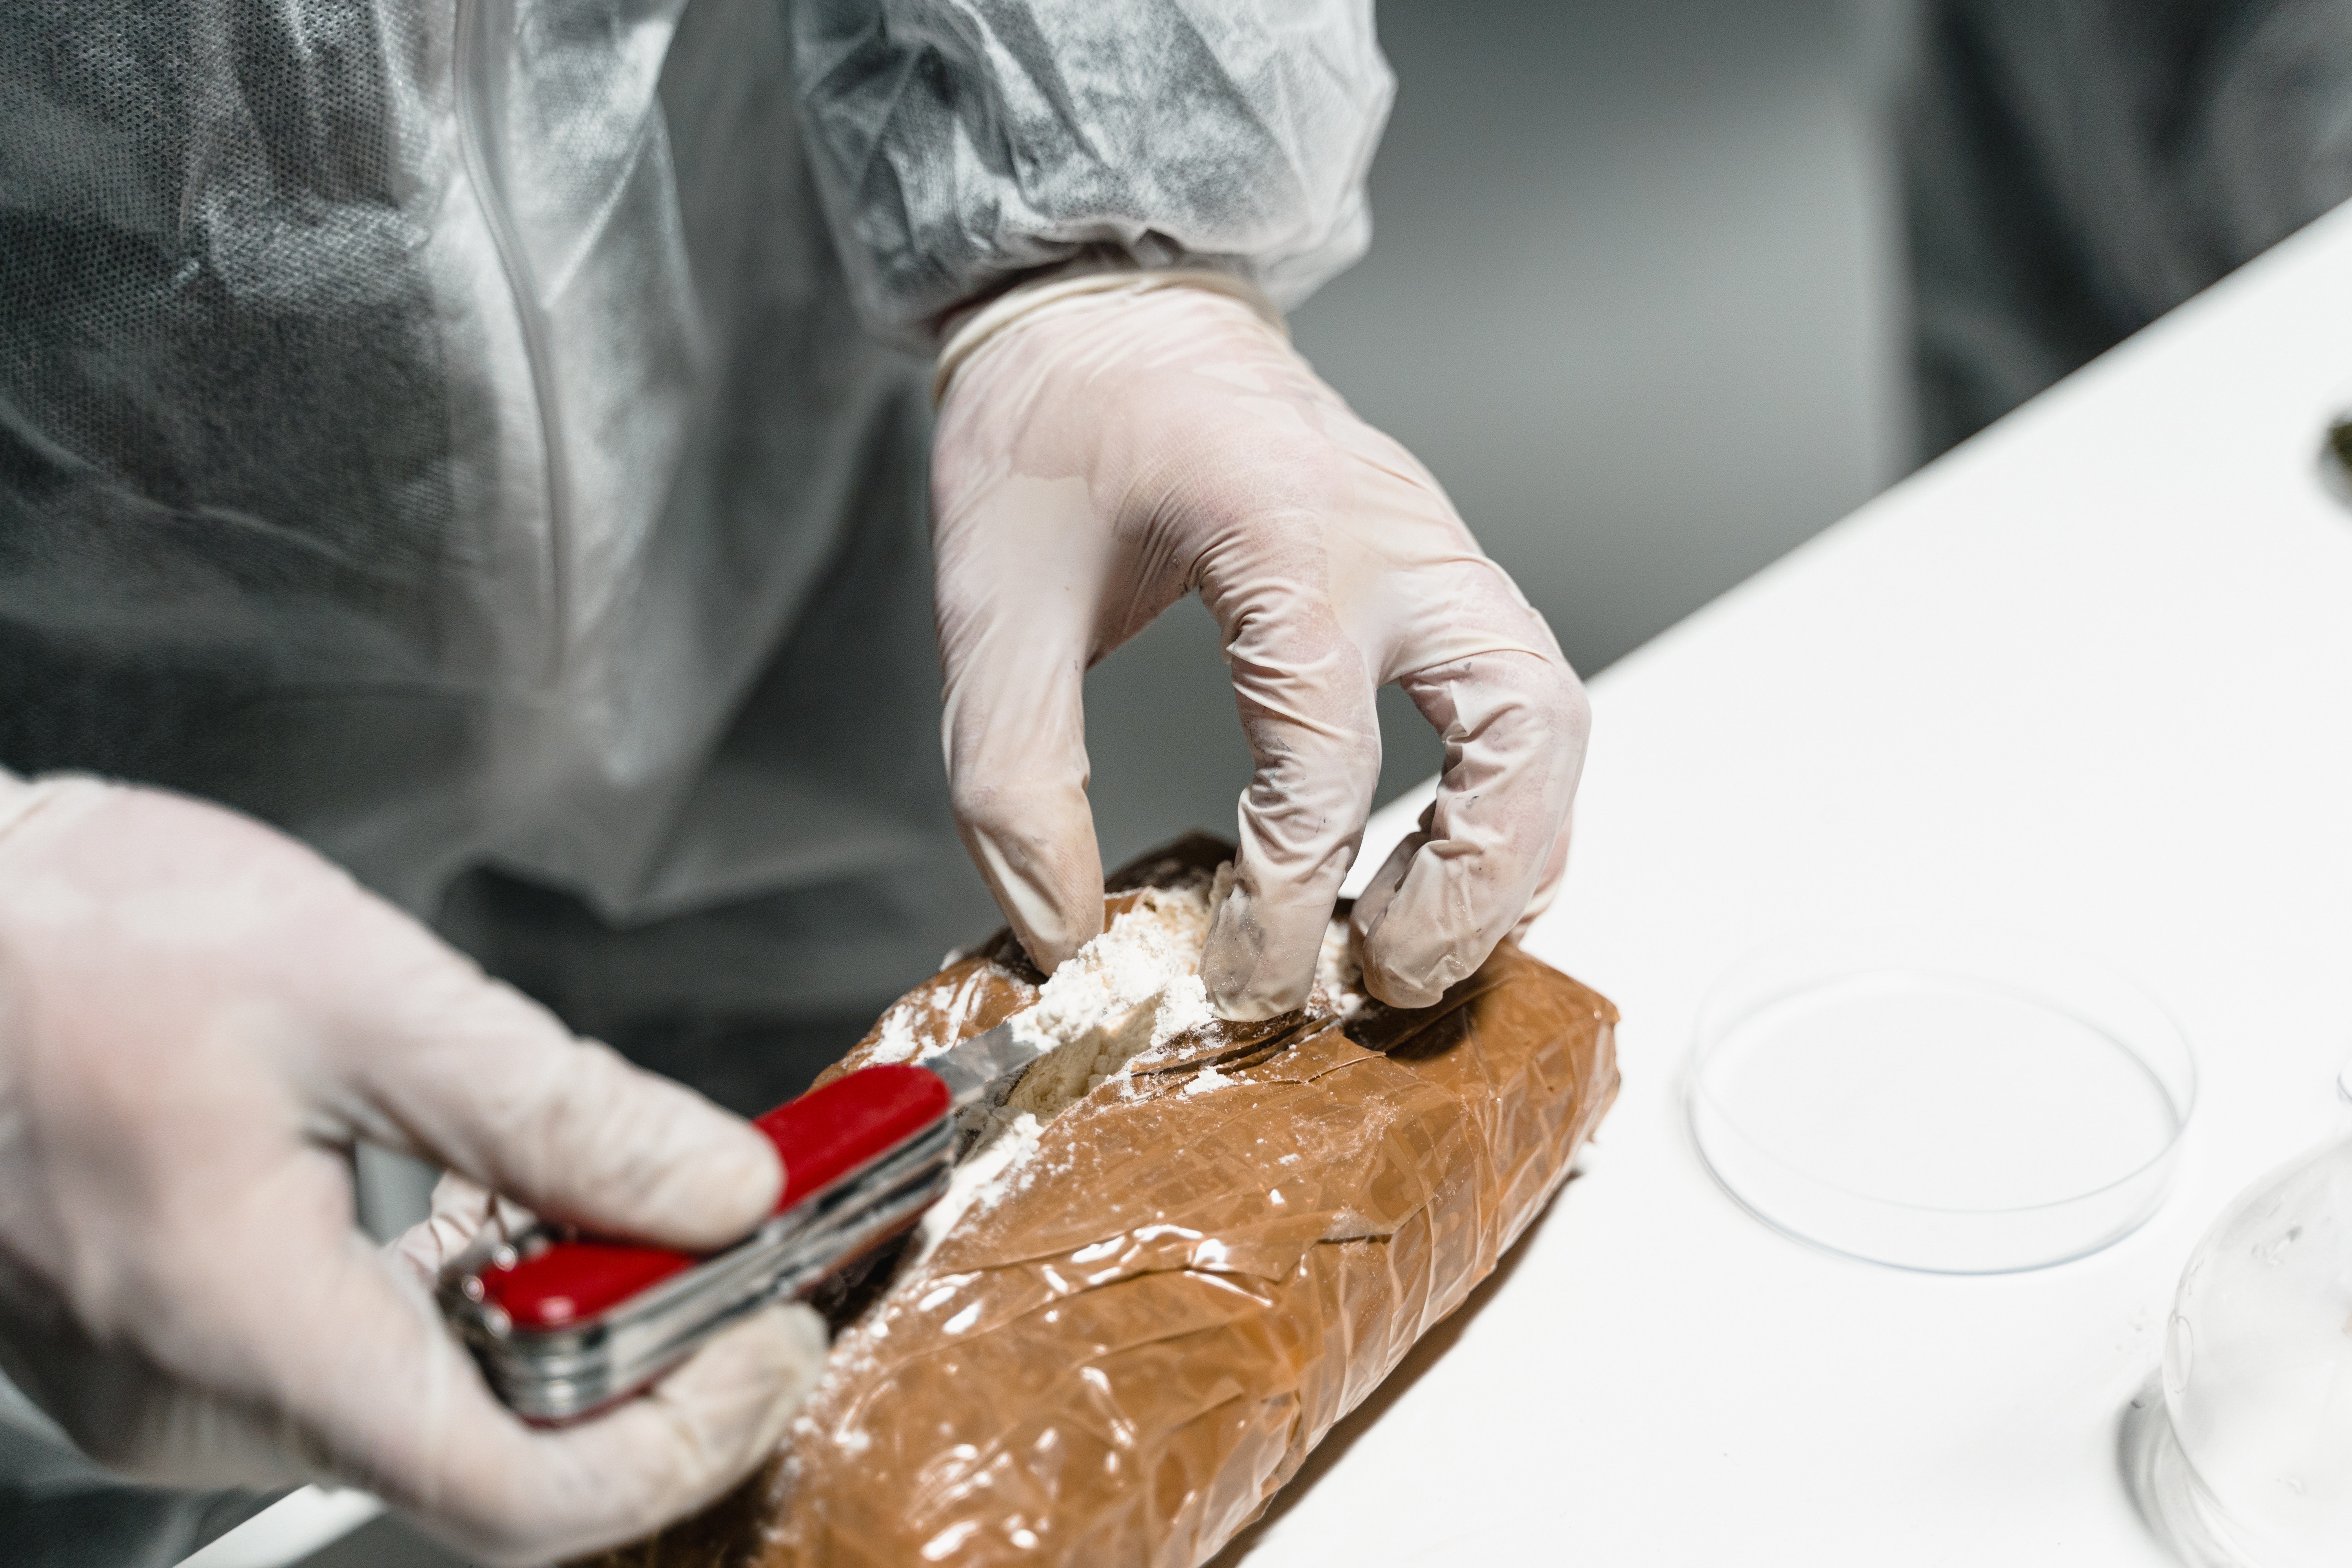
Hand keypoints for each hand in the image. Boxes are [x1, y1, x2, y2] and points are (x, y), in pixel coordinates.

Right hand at [0, 776, 825, 1563]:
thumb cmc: (72, 943)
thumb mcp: (361, 994)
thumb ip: (559, 1109)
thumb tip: (717, 1187)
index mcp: (251, 1331)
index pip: (520, 1493)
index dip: (684, 1431)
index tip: (776, 1338)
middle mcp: (206, 1398)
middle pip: (490, 1453)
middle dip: (646, 1361)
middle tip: (746, 1253)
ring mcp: (182, 1379)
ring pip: (433, 1406)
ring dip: (564, 1323)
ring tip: (654, 1215)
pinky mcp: (179, 1336)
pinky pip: (365, 1357)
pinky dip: (469, 1298)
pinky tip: (518, 1209)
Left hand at [931, 275, 1587, 1015]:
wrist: (1103, 310)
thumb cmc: (1050, 433)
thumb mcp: (989, 601)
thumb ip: (1011, 778)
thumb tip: (1063, 937)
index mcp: (1281, 529)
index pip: (1325, 752)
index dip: (1288, 898)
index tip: (1237, 977)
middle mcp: (1393, 537)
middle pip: (1518, 725)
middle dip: (1470, 879)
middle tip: (1384, 976)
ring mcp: (1433, 546)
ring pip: (1549, 714)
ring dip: (1512, 849)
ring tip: (1421, 944)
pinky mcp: (1436, 568)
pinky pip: (1522, 698)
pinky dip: (1506, 801)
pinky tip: (1439, 869)